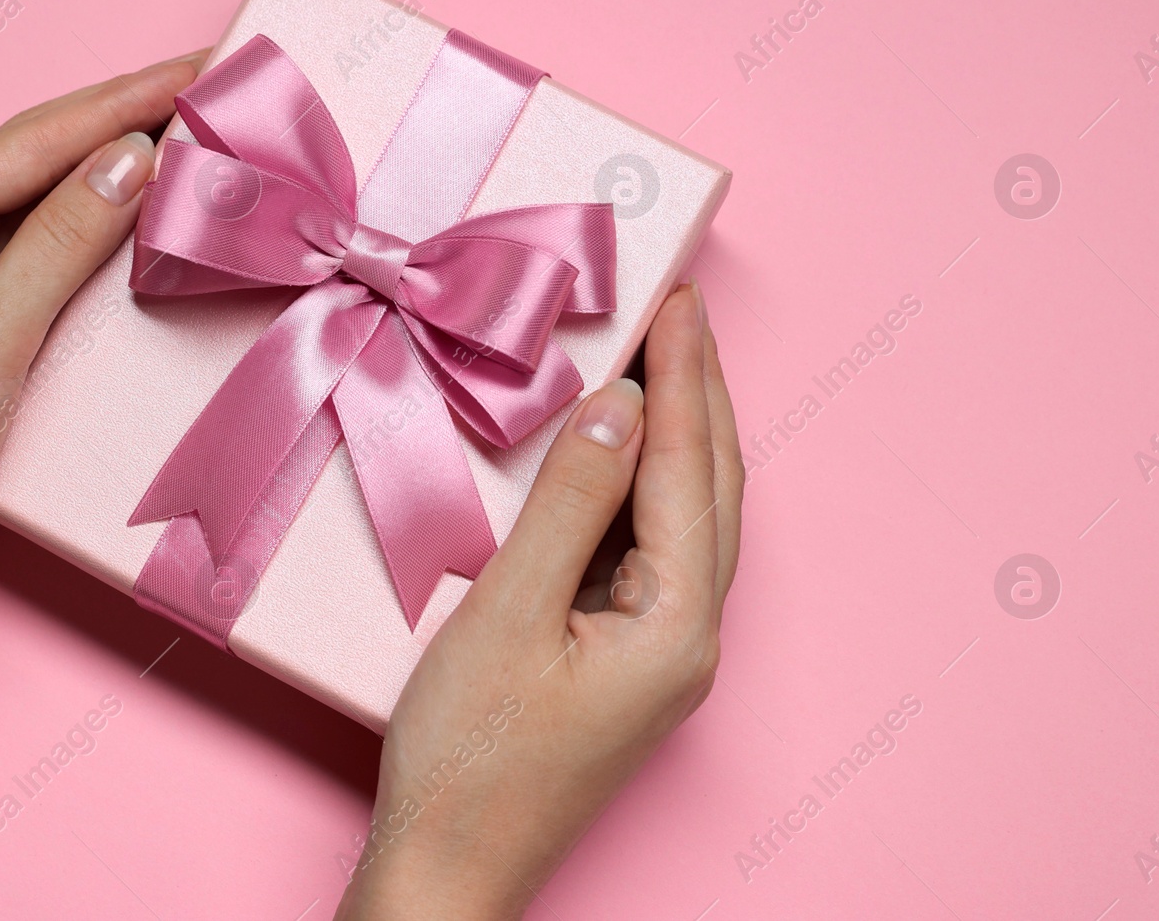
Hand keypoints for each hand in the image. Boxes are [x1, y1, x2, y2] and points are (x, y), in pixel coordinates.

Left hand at [0, 52, 201, 916]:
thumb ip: (64, 242)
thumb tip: (133, 158)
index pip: (33, 141)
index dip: (123, 101)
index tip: (199, 69)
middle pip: (40, 163)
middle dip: (126, 126)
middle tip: (211, 92)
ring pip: (47, 210)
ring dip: (118, 179)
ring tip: (194, 142)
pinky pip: (47, 262)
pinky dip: (100, 242)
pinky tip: (146, 224)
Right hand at [336, 282, 742, 919]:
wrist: (446, 868)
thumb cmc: (468, 758)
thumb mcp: (507, 613)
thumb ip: (568, 503)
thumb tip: (620, 406)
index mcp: (677, 626)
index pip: (689, 469)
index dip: (684, 375)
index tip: (677, 296)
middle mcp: (691, 639)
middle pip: (712, 489)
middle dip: (700, 392)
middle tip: (681, 309)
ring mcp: (663, 656)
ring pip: (688, 519)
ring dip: (677, 435)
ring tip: (660, 360)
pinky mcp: (628, 664)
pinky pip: (651, 552)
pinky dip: (640, 488)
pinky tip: (615, 457)